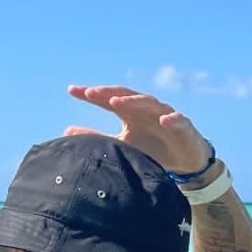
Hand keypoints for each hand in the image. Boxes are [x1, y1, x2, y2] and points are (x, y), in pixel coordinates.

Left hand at [65, 85, 211, 179]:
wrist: (185, 161)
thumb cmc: (153, 149)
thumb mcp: (122, 143)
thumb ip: (98, 136)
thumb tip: (67, 131)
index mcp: (130, 112)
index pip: (108, 99)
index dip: (91, 94)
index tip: (71, 90)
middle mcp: (145, 109)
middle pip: (125, 96)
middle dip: (108, 93)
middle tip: (90, 92)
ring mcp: (165, 114)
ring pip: (149, 103)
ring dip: (133, 101)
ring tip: (116, 102)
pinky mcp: (183, 126)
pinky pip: (178, 120)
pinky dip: (172, 119)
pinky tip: (164, 120)